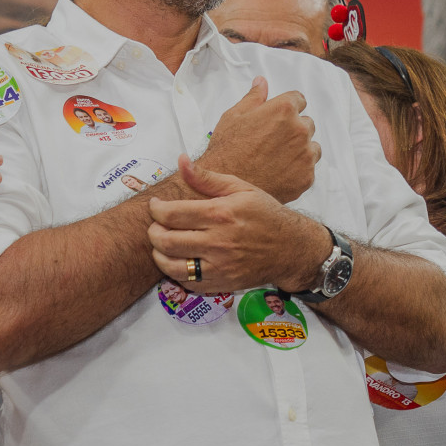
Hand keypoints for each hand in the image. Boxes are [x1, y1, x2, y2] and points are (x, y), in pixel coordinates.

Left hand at [146, 156, 329, 294]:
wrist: (291, 248)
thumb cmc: (265, 214)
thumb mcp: (240, 188)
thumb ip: (206, 178)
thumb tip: (181, 161)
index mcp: (221, 214)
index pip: (172, 214)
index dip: (156, 209)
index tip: (156, 206)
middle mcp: (218, 242)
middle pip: (166, 241)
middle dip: (153, 232)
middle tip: (157, 225)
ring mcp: (220, 266)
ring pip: (171, 266)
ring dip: (159, 254)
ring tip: (163, 244)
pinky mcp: (222, 283)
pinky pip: (187, 283)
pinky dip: (176, 273)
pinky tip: (179, 260)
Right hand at [200, 76, 317, 202]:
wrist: (226, 186)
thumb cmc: (227, 150)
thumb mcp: (234, 116)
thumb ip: (254, 97)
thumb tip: (262, 82)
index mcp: (284, 109)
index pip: (299, 99)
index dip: (287, 108)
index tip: (278, 118)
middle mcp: (300, 129)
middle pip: (306, 123)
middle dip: (293, 130)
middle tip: (271, 142)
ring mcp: (306, 154)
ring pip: (311, 147)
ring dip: (299, 150)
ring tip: (275, 159)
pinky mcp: (307, 176)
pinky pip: (308, 168)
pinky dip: (297, 170)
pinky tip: (277, 173)